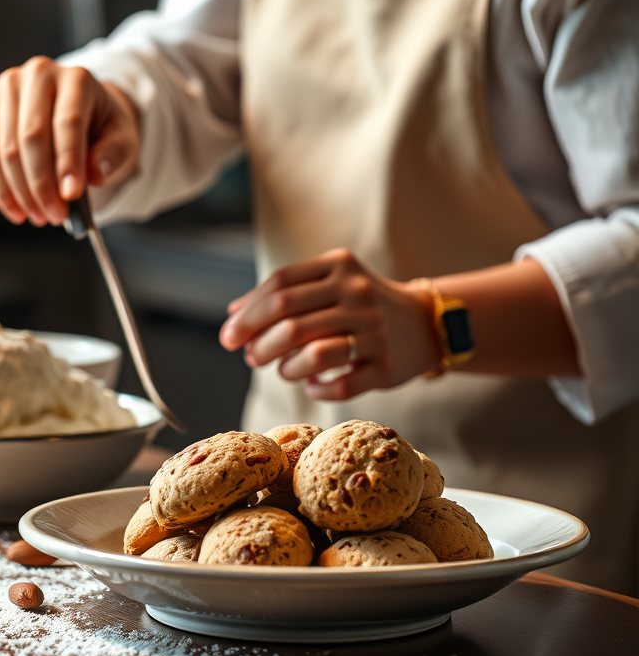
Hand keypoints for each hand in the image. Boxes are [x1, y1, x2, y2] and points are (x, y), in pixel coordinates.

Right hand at [0, 57, 140, 226]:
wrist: (78, 109)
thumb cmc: (101, 126)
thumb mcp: (122, 138)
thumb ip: (113, 154)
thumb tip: (94, 174)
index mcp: (75, 78)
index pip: (68, 122)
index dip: (68, 163)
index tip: (71, 197)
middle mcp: (36, 75)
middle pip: (30, 137)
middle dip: (40, 185)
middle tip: (53, 216)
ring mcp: (4, 90)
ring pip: (1, 150)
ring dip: (15, 192)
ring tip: (35, 216)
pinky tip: (10, 207)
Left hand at [219, 249, 438, 399]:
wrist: (426, 323)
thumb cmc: (360, 302)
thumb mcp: (328, 282)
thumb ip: (284, 292)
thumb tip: (233, 312)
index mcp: (338, 266)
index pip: (280, 285)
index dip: (248, 312)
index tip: (228, 335)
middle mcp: (358, 293)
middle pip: (290, 319)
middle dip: (258, 342)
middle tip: (248, 356)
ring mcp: (375, 330)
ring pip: (313, 355)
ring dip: (286, 368)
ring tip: (281, 370)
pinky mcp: (388, 365)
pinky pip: (341, 385)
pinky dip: (317, 389)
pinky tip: (311, 385)